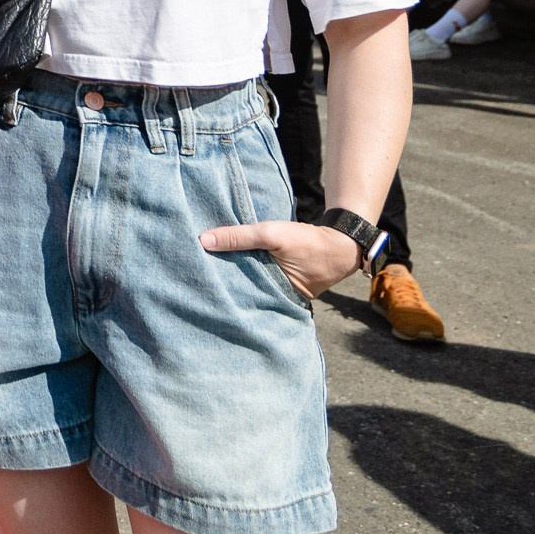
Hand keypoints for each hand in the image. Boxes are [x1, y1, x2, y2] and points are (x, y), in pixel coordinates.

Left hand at [198, 220, 361, 299]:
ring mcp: (279, 292)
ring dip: (234, 273)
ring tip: (205, 267)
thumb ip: (239, 237)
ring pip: (249, 283)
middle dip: (222, 282)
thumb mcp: (271, 235)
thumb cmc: (306, 241)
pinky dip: (246, 269)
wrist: (342, 244)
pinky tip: (228, 262)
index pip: (236, 294)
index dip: (217, 285)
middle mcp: (274, 299)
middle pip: (241, 289)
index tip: (192, 279)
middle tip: (192, 274)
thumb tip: (203, 240)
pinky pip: (259, 277)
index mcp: (271, 295)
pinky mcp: (282, 283)